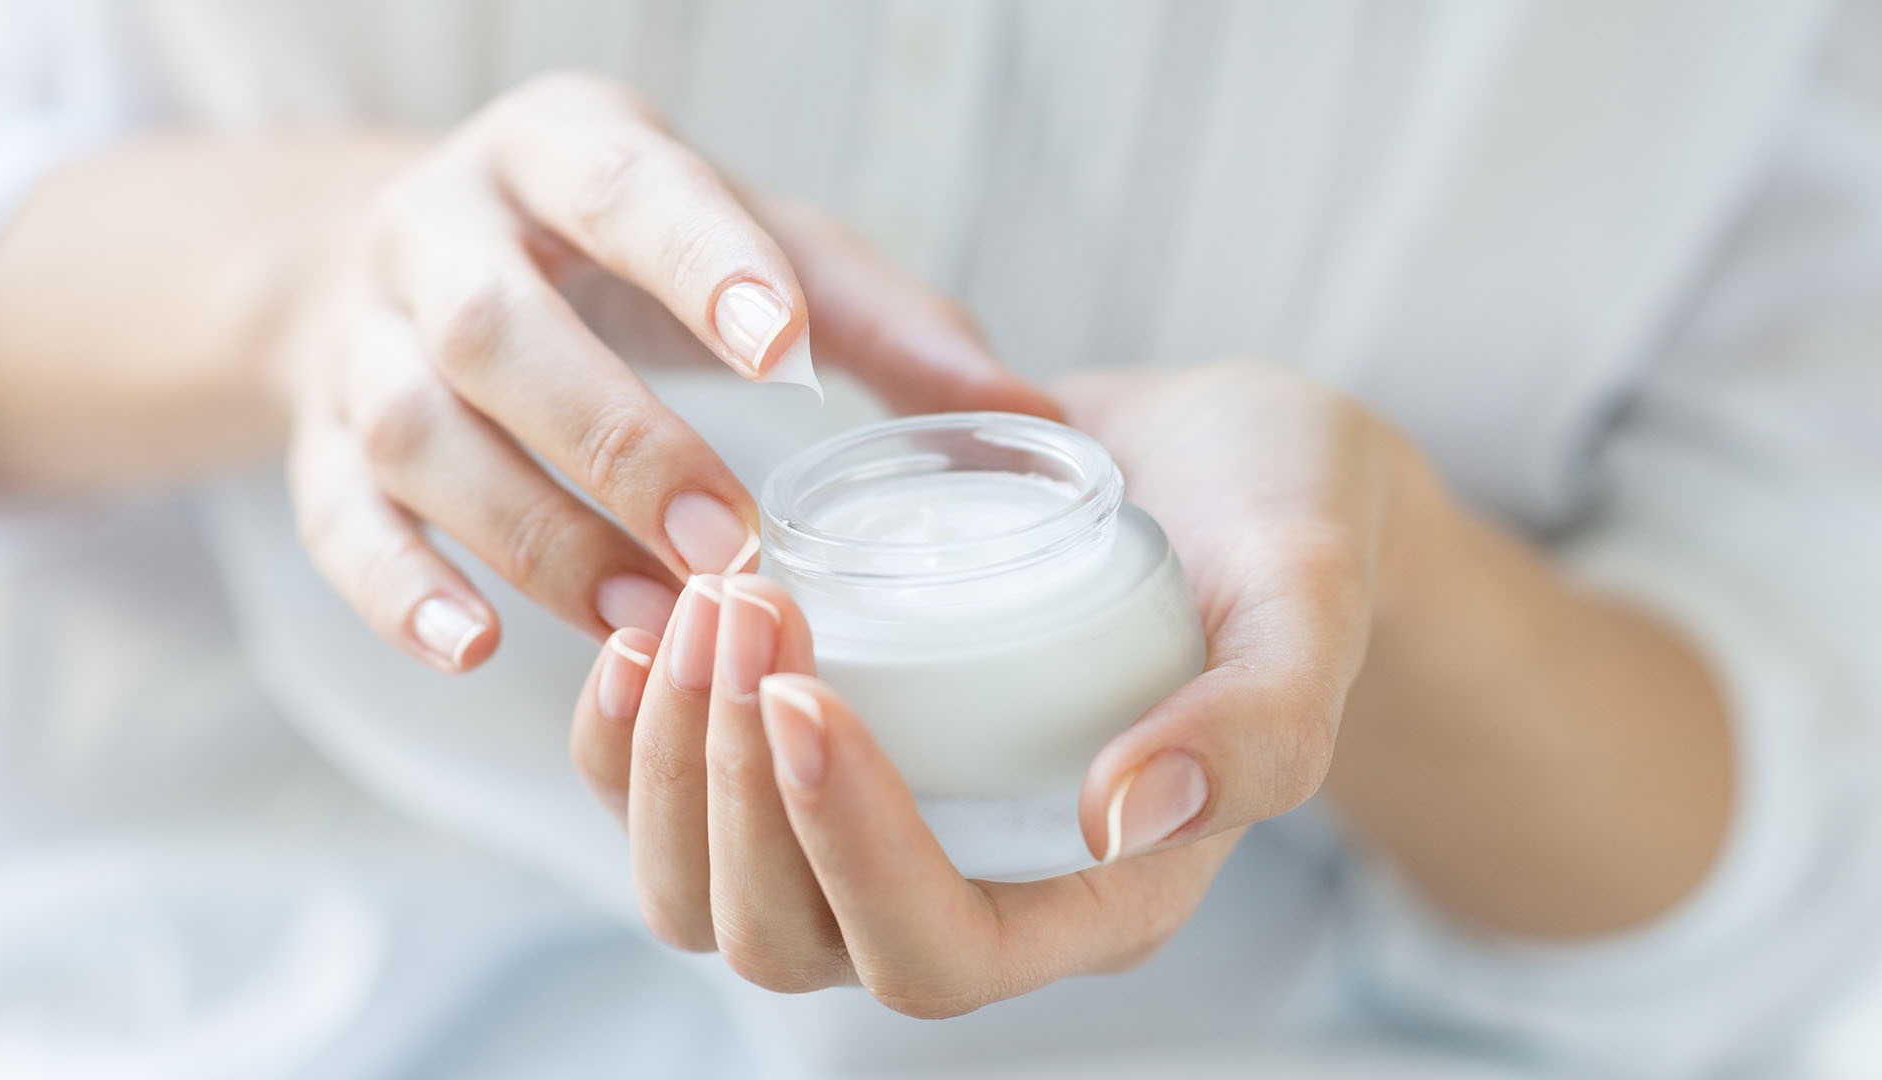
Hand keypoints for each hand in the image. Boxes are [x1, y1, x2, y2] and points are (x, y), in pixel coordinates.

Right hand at [278, 72, 1054, 671]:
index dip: (695, 261)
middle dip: (615, 438)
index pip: (622, 189)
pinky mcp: (318, 439)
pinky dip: (400, 592)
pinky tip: (478, 650)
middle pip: (501, 328)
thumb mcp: (742, 241)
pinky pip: (334, 519)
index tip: (781, 350)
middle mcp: (442, 229)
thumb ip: (874, 319)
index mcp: (560, 150)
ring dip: (533, 533)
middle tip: (728, 541)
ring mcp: (364, 337)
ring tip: (646, 621)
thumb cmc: (619, 255)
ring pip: (419, 433)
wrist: (403, 256)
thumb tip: (1030, 421)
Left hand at [566, 363, 1434, 1014]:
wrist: (1226, 467)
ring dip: (670, 761)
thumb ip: (1259, 720)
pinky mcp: (824, 752)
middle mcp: (973, 887)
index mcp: (1095, 897)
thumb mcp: (1309, 600)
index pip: (933, 951)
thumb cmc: (1286, 531)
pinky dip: (632, 736)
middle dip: (734, 787)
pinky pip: (680, 799)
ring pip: (707, 889)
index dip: (848, 850)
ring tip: (696, 604)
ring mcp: (883, 826)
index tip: (806, 689)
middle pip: (787, 938)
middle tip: (740, 606)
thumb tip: (1129, 815)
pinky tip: (644, 627)